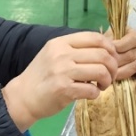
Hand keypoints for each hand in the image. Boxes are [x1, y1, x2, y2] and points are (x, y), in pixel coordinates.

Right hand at [3, 32, 117, 128]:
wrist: (22, 97)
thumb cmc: (42, 76)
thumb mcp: (54, 54)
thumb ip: (75, 49)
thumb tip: (105, 49)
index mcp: (61, 42)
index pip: (95, 38)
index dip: (110, 48)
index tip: (111, 59)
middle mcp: (62, 54)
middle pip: (102, 55)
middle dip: (113, 67)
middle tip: (110, 76)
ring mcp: (62, 71)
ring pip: (101, 71)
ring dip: (108, 80)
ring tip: (102, 85)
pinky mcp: (63, 89)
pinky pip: (92, 90)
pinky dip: (96, 93)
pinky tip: (91, 94)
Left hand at [109, 27, 135, 88]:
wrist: (121, 50)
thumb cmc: (114, 43)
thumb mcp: (111, 37)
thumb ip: (109, 40)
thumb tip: (103, 48)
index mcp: (135, 35)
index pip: (130, 40)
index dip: (117, 46)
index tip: (105, 52)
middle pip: (131, 55)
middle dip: (116, 63)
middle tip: (104, 69)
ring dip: (124, 73)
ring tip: (112, 78)